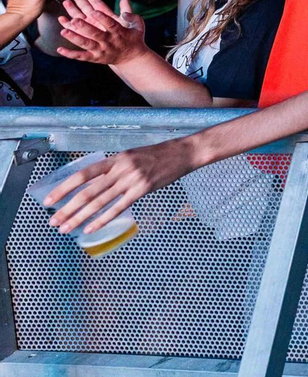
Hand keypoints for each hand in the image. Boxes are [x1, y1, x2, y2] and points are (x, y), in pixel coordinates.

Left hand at [46, 138, 193, 233]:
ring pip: (100, 202)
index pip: (82, 175)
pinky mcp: (143, 189)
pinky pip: (119, 208)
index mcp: (115, 159)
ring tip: (66, 228)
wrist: (183, 153)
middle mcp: (120, 169)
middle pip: (87, 192)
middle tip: (53, 221)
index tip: (49, 200)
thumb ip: (113, 169)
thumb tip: (94, 184)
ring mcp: (132, 179)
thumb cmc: (157, 155)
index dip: (64, 188)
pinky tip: (90, 229)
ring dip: (80, 217)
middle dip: (67, 208)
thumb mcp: (131, 156)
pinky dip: (102, 220)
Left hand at [55, 0, 148, 66]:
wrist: (132, 58)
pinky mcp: (94, 58)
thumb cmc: (134, 38)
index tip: (93, 10)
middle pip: (95, 34)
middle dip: (84, 27)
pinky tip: (59, 49)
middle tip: (75, 20)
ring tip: (63, 31)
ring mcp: (100, 50)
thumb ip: (131, 12)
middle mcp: (108, 41)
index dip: (102, 17)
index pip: (110, 23)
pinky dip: (70, 54)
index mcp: (119, 32)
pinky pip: (81, 56)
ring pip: (86, 44)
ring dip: (74, 38)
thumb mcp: (138, 25)